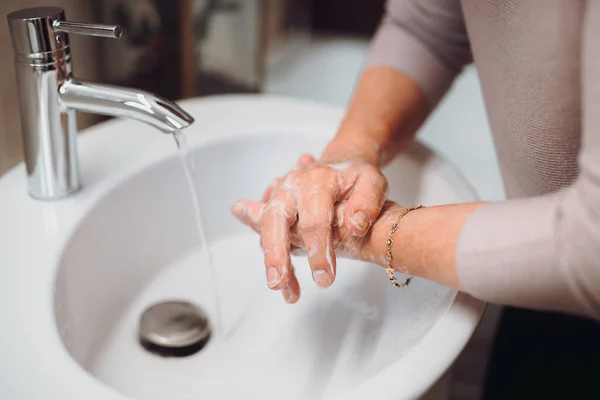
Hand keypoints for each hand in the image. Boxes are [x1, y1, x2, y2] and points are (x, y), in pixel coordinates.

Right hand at [232, 152, 388, 300]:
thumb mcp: (373, 181)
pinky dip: (275, 259)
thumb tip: (355, 226)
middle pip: (275, 220)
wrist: (339, 166)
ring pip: (267, 229)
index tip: (325, 279)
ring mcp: (278, 197)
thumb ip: (368, 201)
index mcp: (316, 180)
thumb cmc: (356, 178)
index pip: (314, 219)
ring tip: (286, 292)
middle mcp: (291, 187)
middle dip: (276, 254)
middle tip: (278, 283)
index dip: (318, 250)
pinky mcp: (274, 210)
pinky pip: (267, 235)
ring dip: (273, 262)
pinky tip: (287, 284)